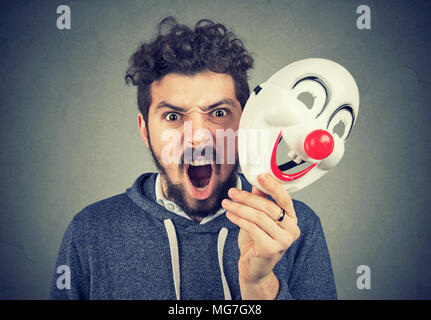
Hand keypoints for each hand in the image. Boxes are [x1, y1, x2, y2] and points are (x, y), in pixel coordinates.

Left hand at [221, 173, 299, 298]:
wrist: (254, 268)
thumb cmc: (257, 242)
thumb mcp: (259, 218)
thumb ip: (260, 201)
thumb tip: (256, 182)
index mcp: (291, 218)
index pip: (284, 198)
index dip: (272, 185)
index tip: (259, 175)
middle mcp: (292, 229)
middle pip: (269, 207)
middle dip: (247, 197)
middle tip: (232, 192)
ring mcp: (283, 240)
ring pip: (259, 217)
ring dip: (240, 208)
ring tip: (227, 204)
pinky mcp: (271, 249)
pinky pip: (253, 228)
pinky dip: (239, 219)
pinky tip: (230, 215)